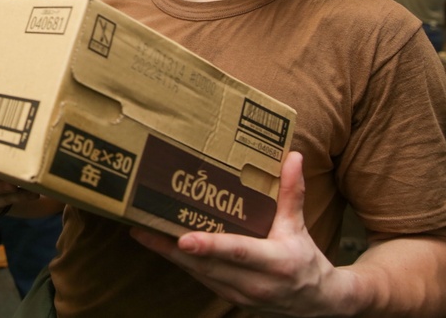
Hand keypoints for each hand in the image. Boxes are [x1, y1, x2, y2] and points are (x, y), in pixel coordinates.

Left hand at [130, 152, 355, 316]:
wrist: (317, 304)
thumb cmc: (305, 261)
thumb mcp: (298, 226)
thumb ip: (292, 192)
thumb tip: (292, 156)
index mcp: (275, 262)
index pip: (238, 252)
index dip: (210, 246)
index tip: (184, 238)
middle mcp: (255, 283)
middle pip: (206, 265)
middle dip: (171, 248)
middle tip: (142, 228)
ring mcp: (240, 295)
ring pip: (197, 274)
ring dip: (168, 255)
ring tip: (142, 233)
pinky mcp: (229, 299)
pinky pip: (200, 278)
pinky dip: (180, 263)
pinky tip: (160, 245)